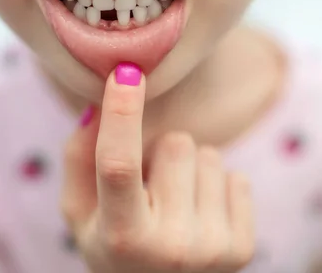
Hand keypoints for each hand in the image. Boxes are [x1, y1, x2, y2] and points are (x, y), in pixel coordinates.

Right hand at [60, 63, 254, 272]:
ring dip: (190, 170)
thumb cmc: (112, 245)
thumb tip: (100, 105)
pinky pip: (236, 176)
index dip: (121, 114)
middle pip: (176, 143)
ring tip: (175, 204)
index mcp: (120, 235)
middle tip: (151, 187)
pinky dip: (216, 188)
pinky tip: (199, 216)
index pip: (118, 165)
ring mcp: (211, 250)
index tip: (126, 71)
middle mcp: (169, 246)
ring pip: (209, 156)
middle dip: (161, 153)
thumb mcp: (79, 212)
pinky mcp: (242, 249)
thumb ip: (80, 158)